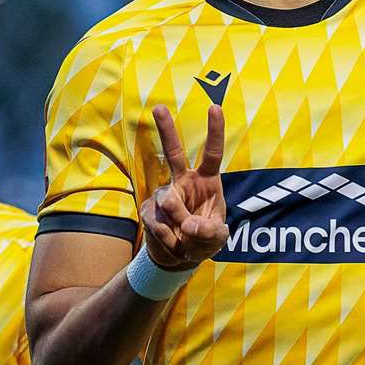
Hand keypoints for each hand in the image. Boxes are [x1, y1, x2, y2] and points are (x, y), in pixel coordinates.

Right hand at [141, 104, 228, 269]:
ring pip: (168, 201)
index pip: (212, 153)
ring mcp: (163, 194)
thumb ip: (209, 231)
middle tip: (158, 107)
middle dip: (166, 129)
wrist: (180, 257)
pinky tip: (175, 245)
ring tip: (187, 242)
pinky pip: (157, 223)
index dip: (215, 131)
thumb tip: (190, 225)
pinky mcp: (148, 210)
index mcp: (207, 181)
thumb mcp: (216, 238)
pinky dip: (170, 240)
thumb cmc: (204, 238)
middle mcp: (184, 182)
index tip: (215, 107)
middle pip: (174, 152)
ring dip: (180, 226)